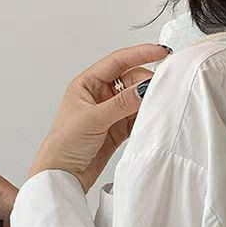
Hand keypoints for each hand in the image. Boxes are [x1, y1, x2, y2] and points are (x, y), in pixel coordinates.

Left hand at [29, 44, 170, 191]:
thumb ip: (121, 103)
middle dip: (146, 84)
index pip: (118, 62)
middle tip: (163, 90)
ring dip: (147, 103)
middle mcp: (100, 95)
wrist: (63, 174)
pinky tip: (153, 120)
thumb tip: (144, 89)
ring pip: (136, 100)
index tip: (161, 52)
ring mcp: (110, 113)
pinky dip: (146, 119)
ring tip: (160, 106)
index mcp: (88, 83)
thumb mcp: (94, 118)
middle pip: (131, 81)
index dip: (140, 54)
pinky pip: (137, 119)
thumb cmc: (65, 143)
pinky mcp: (118, 130)